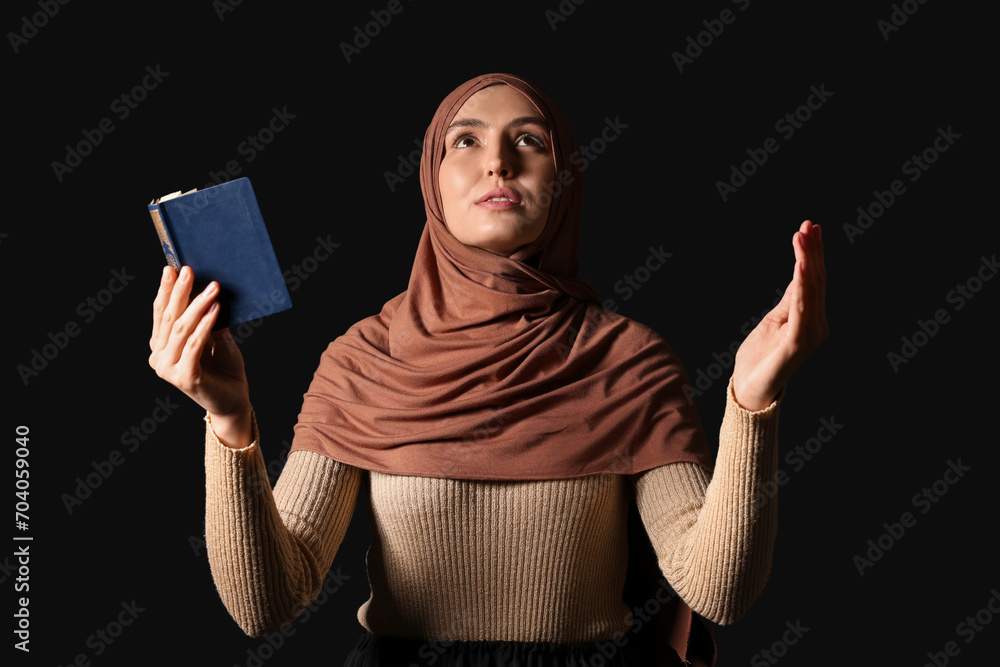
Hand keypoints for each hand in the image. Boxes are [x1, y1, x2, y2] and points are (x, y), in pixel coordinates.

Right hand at [148, 266, 251, 445]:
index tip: (174, 267)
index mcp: (160, 346)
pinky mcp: (184, 378)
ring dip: (197, 305)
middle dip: (180, 291)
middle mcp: (158, 357)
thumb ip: (207, 319)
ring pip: (181, 329)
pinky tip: (216, 309)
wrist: (234, 400)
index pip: (161, 313)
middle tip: (190, 270)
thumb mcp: (216, 338)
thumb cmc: (224, 368)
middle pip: (169, 318)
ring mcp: (168, 369)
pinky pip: (194, 345)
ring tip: (213, 288)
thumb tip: (207, 287)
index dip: (167, 290)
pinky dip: (205, 325)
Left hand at [732, 220, 828, 409]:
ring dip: (806, 261)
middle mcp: (818, 325)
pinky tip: (799, 267)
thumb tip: (800, 270)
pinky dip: (801, 287)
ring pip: (810, 291)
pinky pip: (801, 310)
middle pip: (816, 281)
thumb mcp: (775, 319)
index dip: (813, 253)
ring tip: (803, 237)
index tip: (810, 226)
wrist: (750, 390)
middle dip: (813, 251)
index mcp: (813, 319)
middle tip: (808, 225)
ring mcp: (810, 335)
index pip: (814, 280)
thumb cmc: (762, 357)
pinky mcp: (797, 344)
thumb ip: (790, 299)